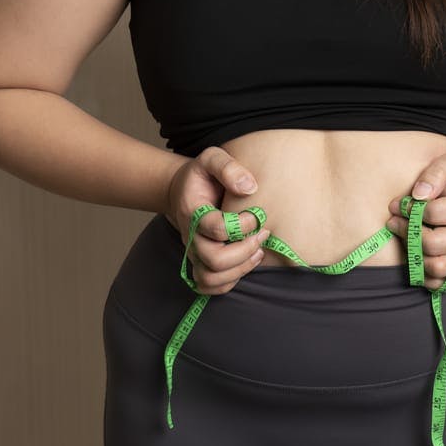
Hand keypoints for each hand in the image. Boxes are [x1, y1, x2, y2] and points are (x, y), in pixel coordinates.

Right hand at [164, 146, 270, 294]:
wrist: (183, 190)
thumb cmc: (202, 176)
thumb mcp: (211, 158)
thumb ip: (228, 167)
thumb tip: (250, 187)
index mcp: (193, 212)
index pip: (217, 228)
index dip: (242, 224)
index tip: (257, 213)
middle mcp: (191, 237)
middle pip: (215, 260)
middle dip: (245, 250)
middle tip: (262, 234)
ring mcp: (195, 253)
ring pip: (212, 278)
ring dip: (240, 269)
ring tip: (258, 251)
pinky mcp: (201, 263)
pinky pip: (211, 286)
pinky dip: (230, 282)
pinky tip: (247, 261)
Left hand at [386, 153, 445, 290]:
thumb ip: (434, 174)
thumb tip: (418, 194)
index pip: (434, 213)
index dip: (411, 208)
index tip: (400, 204)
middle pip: (433, 244)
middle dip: (408, 232)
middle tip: (395, 222)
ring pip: (439, 268)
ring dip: (415, 255)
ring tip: (406, 239)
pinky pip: (441, 283)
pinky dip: (424, 275)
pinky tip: (416, 256)